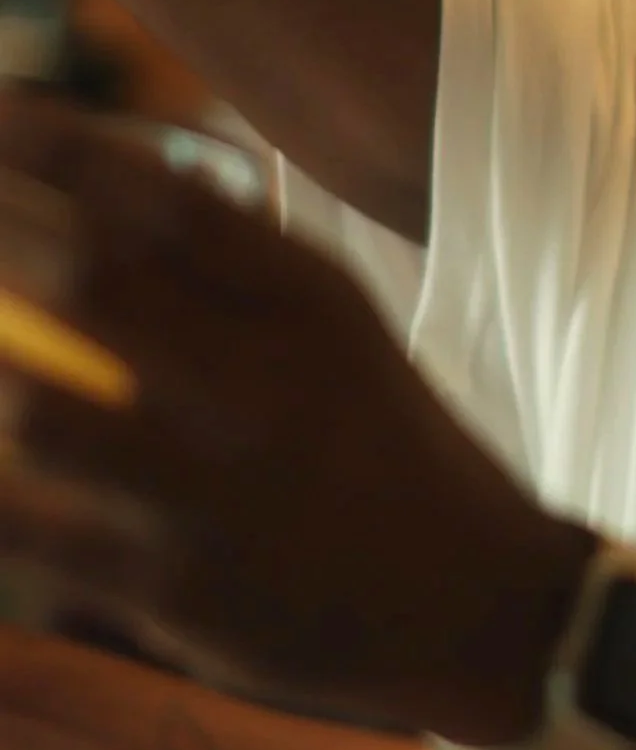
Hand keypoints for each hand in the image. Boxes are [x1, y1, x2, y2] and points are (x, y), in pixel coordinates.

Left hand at [0, 97, 582, 739]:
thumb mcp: (339, 329)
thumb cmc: (381, 445)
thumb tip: (108, 176)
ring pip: (37, 412)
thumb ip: (235, 258)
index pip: (160, 195)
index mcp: (310, 300)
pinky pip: (30, 533)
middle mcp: (265, 384)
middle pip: (86, 277)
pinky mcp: (176, 592)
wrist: (478, 604)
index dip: (49, 145)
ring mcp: (217, 492)